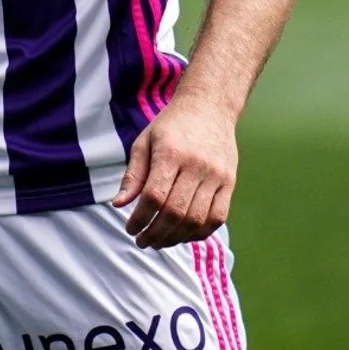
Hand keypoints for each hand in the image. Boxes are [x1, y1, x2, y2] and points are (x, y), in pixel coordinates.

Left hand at [111, 96, 238, 248]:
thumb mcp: (144, 142)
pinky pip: (217, 217)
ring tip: (159, 242)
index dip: (140, 218)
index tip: (130, 229)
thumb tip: (118, 204)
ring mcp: (217, 175)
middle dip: (155, 233)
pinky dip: (200, 232)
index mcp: (171, 153)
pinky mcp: (230, 182)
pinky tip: (183, 235)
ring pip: (197, 219)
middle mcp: (196, 165)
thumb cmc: (170, 126)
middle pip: (175, 211)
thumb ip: (133, 175)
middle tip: (143, 241)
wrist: (209, 107)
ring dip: (175, 238)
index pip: (154, 196)